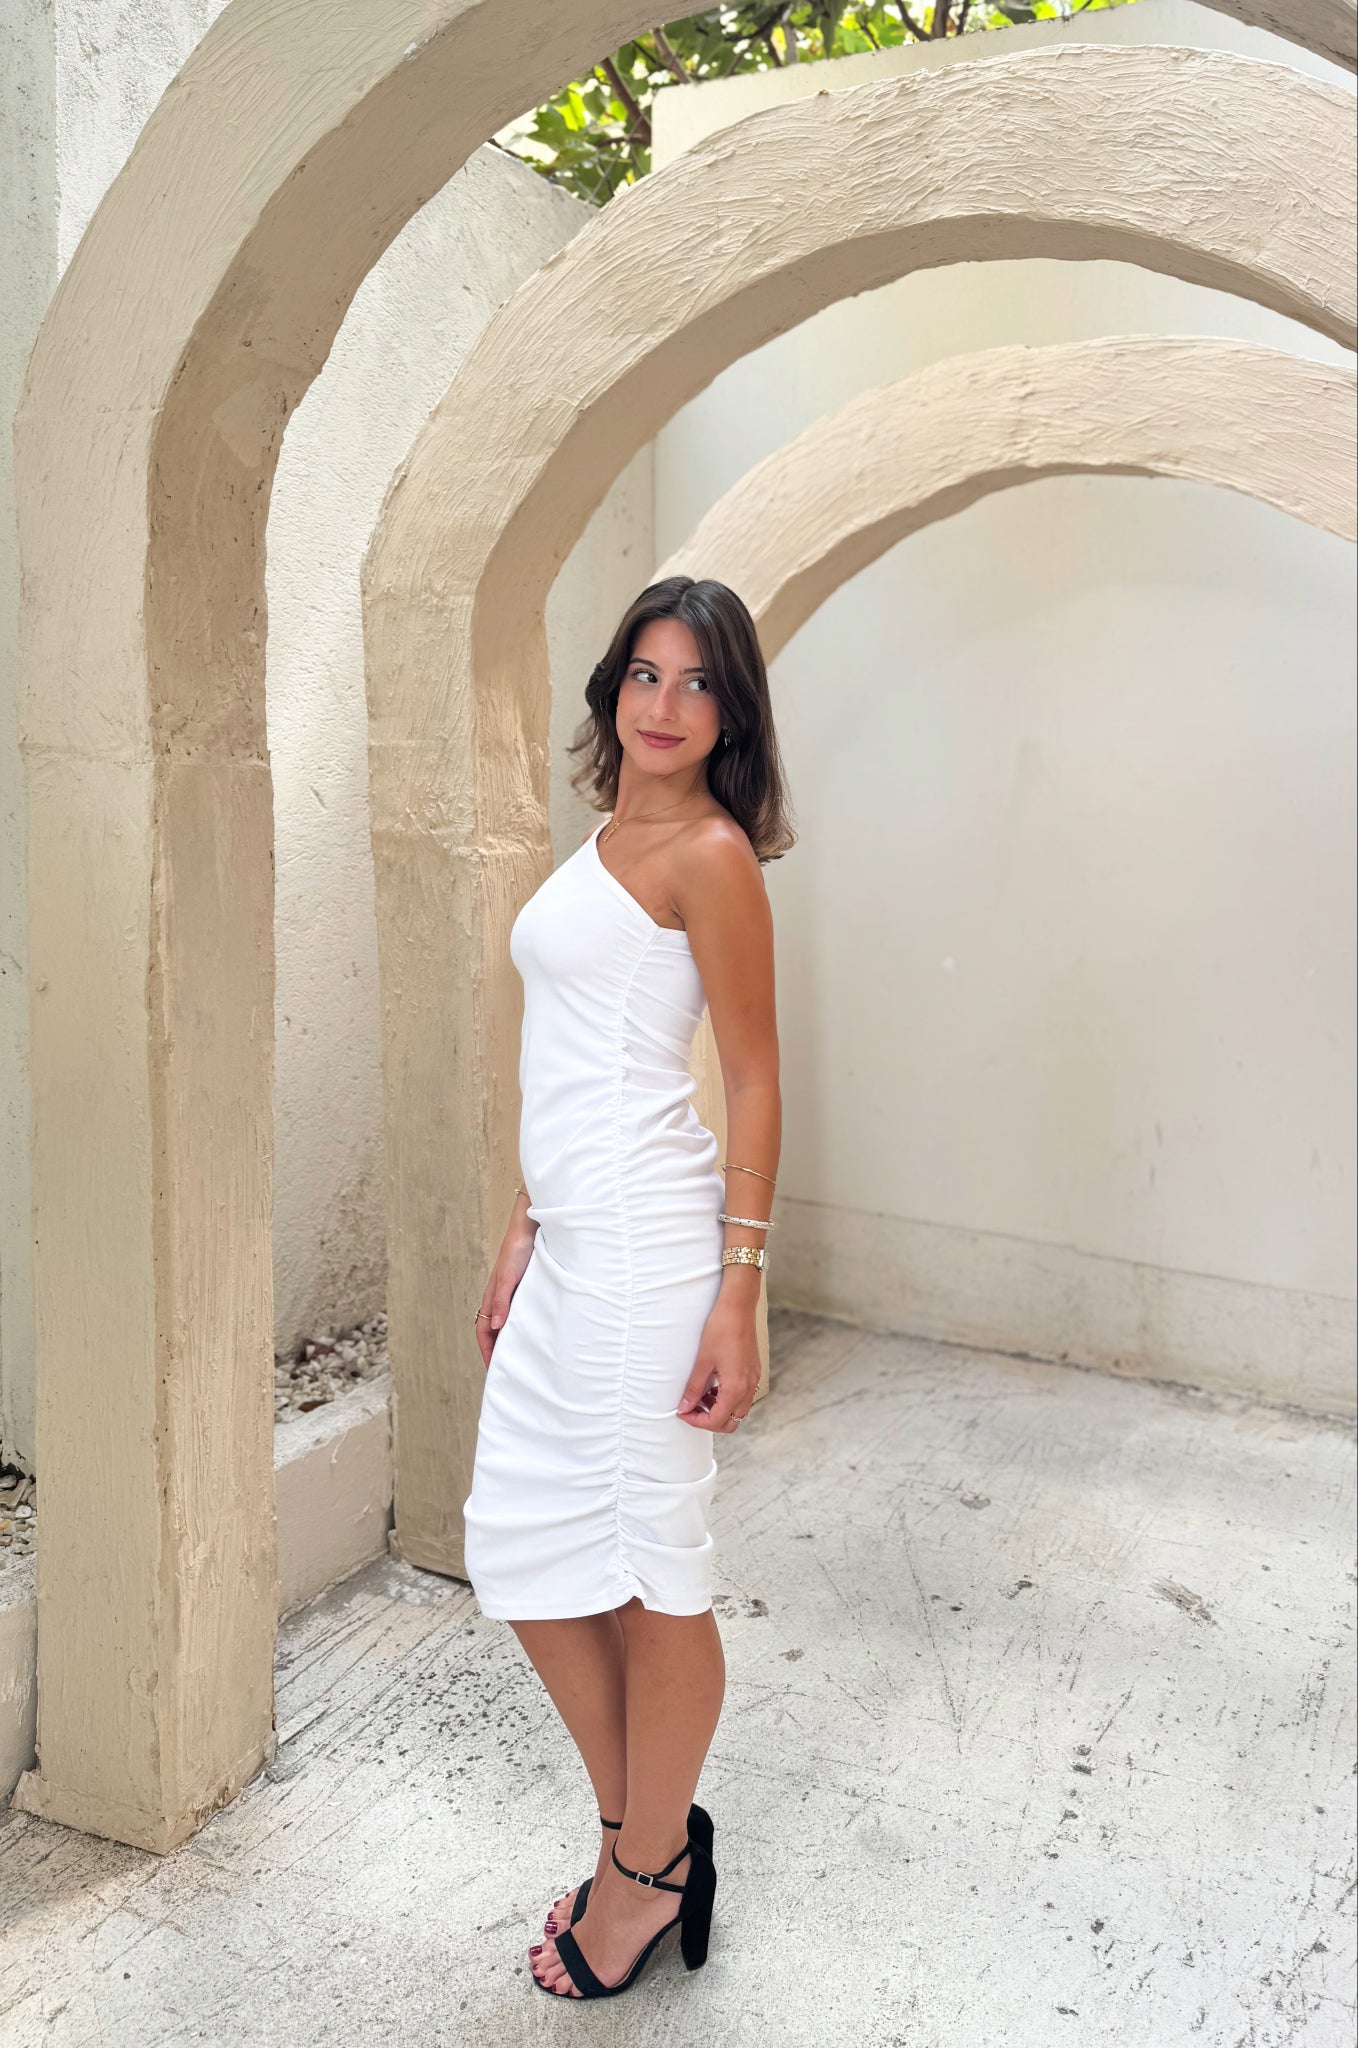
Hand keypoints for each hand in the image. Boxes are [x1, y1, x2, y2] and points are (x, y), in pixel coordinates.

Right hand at [475, 1225, 535, 1367]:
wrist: (529, 1228)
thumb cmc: (517, 1250)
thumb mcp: (508, 1278)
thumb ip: (502, 1301)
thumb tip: (497, 1326)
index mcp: (491, 1298)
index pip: (484, 1332)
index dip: (487, 1351)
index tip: (493, 1370)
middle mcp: (500, 1298)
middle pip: (494, 1331)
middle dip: (497, 1351)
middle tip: (507, 1371)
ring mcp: (512, 1294)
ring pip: (507, 1323)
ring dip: (510, 1340)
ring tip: (520, 1357)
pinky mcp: (524, 1289)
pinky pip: (520, 1313)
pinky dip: (522, 1326)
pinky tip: (533, 1332)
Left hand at [676, 1304, 759, 1432]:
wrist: (738, 1307)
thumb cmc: (721, 1329)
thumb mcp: (703, 1361)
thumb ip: (693, 1388)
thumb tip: (685, 1407)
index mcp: (736, 1388)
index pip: (717, 1420)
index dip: (697, 1421)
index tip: (683, 1413)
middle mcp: (749, 1387)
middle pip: (731, 1422)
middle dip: (710, 1421)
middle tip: (692, 1409)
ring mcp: (753, 1380)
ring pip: (738, 1410)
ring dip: (719, 1410)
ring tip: (701, 1396)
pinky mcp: (753, 1372)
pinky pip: (743, 1396)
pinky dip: (728, 1398)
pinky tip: (713, 1385)